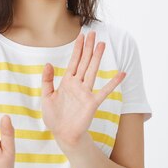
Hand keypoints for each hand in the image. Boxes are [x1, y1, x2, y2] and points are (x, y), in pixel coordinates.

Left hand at [41, 31, 125, 145]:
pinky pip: (104, 91)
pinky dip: (113, 82)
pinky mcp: (92, 103)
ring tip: (103, 44)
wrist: (62, 134)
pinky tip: (122, 74)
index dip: (78, 49)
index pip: (74, 61)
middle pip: (85, 62)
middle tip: (93, 33)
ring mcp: (86, 92)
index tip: (81, 36)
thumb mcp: (46, 96)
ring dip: (97, 58)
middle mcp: (78, 84)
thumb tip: (48, 63)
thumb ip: (47, 80)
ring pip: (92, 71)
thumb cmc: (54, 117)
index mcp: (67, 82)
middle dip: (89, 48)